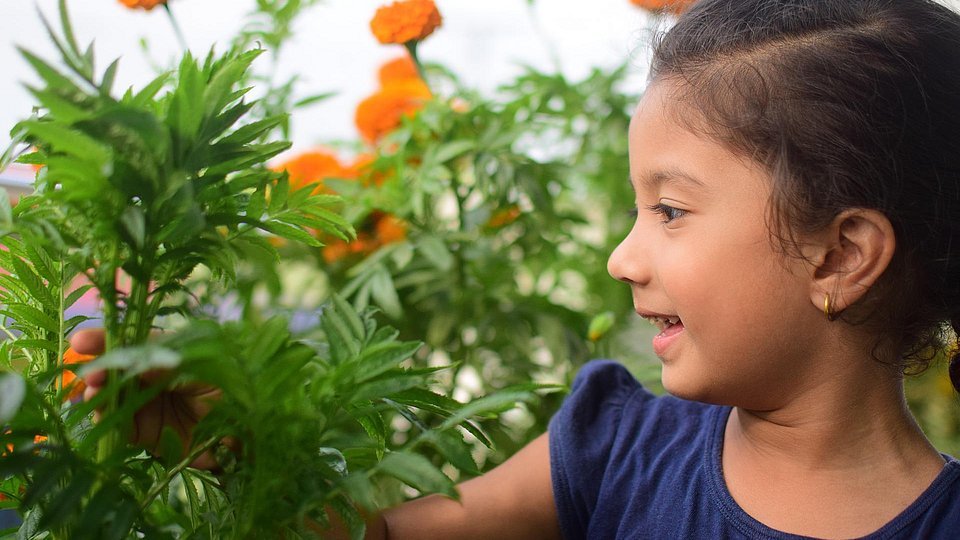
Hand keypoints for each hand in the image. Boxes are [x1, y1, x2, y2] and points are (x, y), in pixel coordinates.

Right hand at [71, 328, 226, 469]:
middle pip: (119, 370)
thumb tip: (136, 363)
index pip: (137, 344)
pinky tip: (101, 413)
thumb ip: (172, 365)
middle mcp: (156, 378)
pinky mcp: (146, 435)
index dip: (110, 341)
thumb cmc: (239, 391)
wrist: (253, 436)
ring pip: (113, 397)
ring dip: (100, 394)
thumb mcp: (208, 369)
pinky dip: (107, 420)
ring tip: (95, 392)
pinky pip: (119, 427)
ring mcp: (148, 406)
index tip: (82, 342)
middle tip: (90, 372)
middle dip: (100, 368)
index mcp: (173, 354)